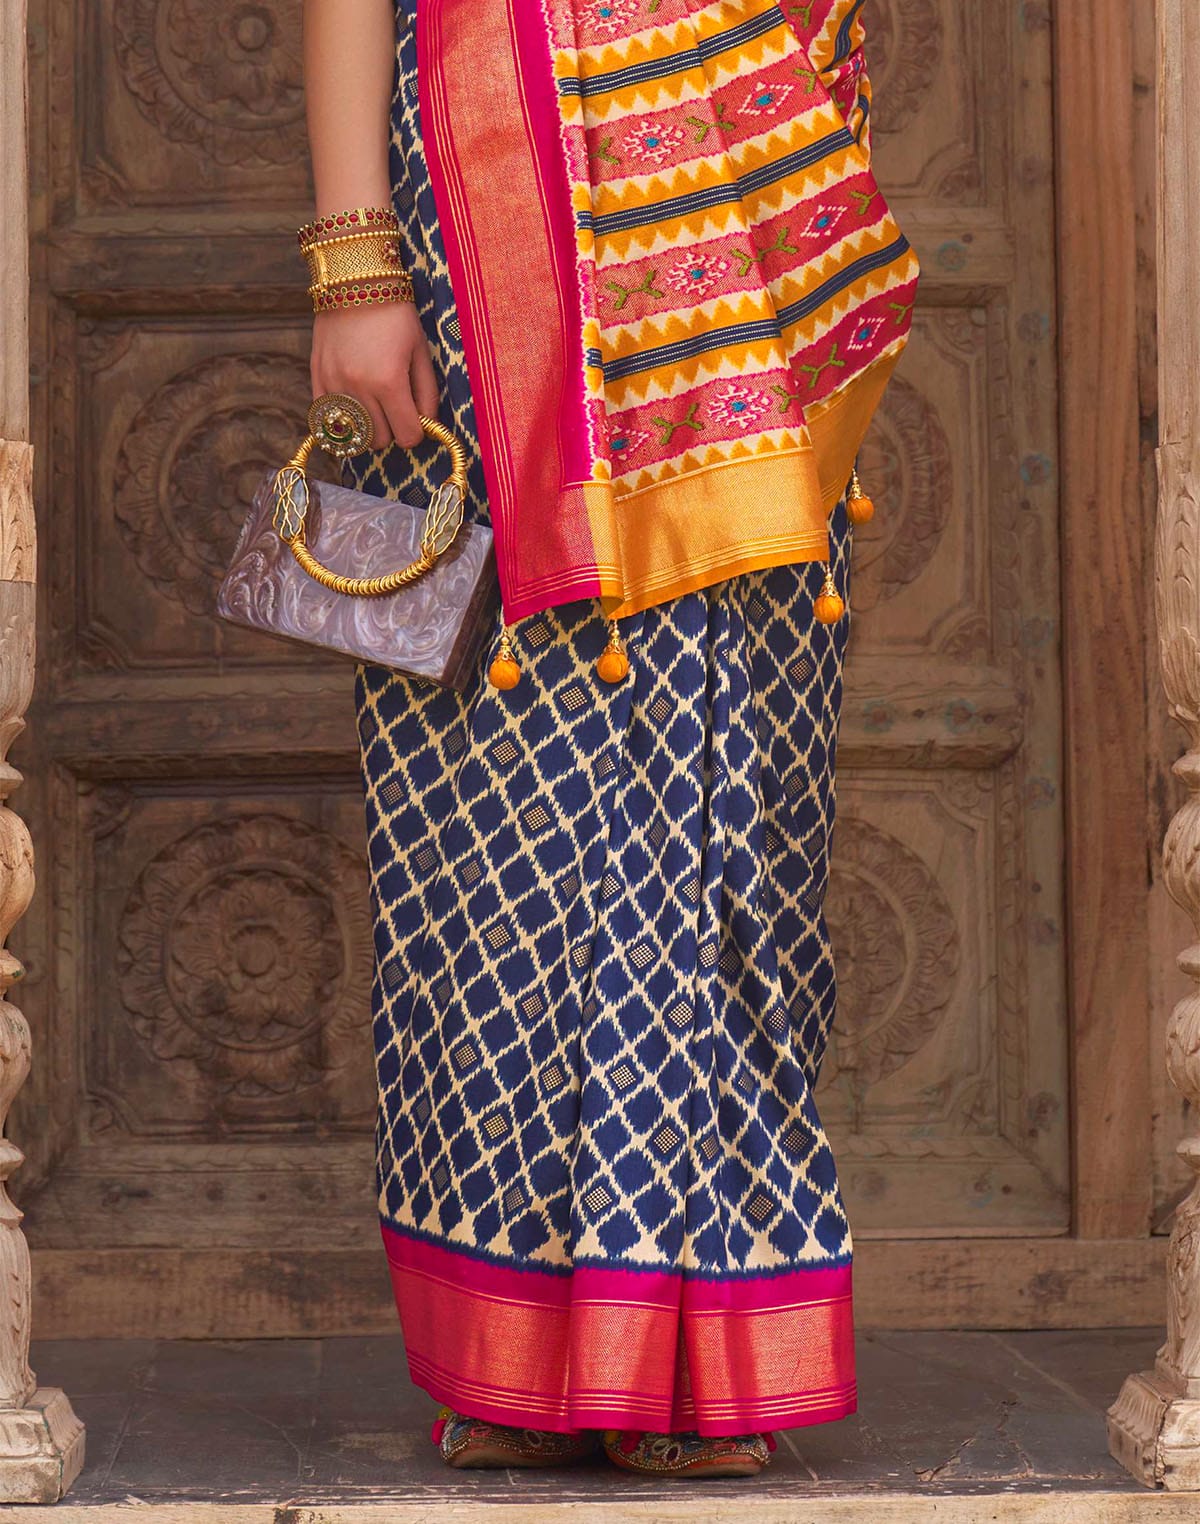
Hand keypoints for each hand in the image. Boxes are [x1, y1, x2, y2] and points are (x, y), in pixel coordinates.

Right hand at [310, 301, 438, 449]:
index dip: (416, 432)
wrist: (355, 282)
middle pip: (380, 440)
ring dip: (368, 427)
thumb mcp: (420, 352)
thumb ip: (427, 394)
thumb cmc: (395, 316)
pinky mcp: (317, 378)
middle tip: (395, 408)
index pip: (407, 436)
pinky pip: (328, 421)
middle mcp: (358, 388)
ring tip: (375, 405)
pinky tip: (354, 406)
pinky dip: (344, 421)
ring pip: (355, 436)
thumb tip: (428, 425)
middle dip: (392, 429)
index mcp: (389, 381)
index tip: (416, 419)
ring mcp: (334, 384)